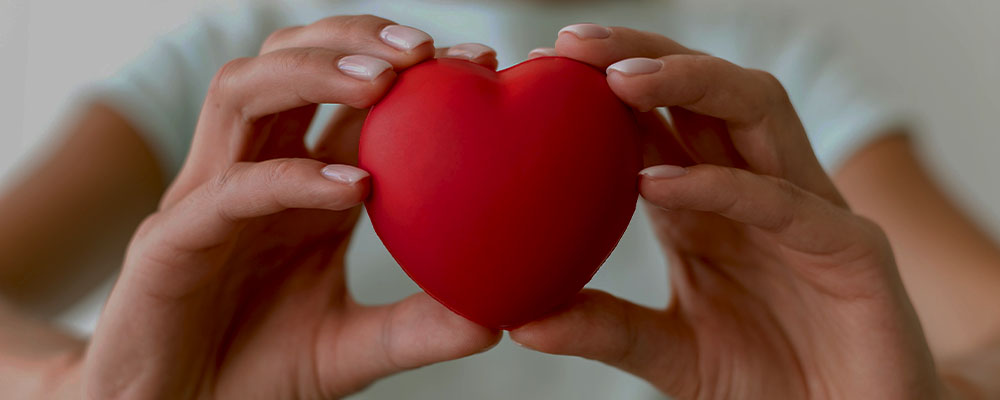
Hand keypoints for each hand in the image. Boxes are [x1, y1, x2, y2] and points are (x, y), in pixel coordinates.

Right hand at [80, 16, 500, 398]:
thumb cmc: (257, 372)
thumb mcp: (352, 347)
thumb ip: (416, 329)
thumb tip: (494, 322)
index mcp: (300, 186)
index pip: (351, 102)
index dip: (409, 72)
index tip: (476, 61)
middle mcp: (253, 173)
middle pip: (289, 63)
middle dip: (354, 40)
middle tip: (425, 49)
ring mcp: (208, 199)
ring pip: (241, 91)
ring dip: (313, 74)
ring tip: (383, 83)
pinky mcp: (170, 241)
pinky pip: (230, 189)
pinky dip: (293, 177)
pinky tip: (354, 186)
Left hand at [514, 25, 945, 398]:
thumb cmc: (768, 384)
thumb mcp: (670, 354)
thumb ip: (607, 329)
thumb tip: (521, 320)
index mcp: (710, 206)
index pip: (661, 120)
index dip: (607, 84)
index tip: (546, 61)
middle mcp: (757, 193)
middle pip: (707, 92)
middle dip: (644, 55)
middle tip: (572, 45)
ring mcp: (808, 214)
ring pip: (758, 111)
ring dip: (689, 82)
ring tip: (618, 79)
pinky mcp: (852, 252)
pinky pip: (785, 203)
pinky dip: (721, 186)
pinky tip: (655, 181)